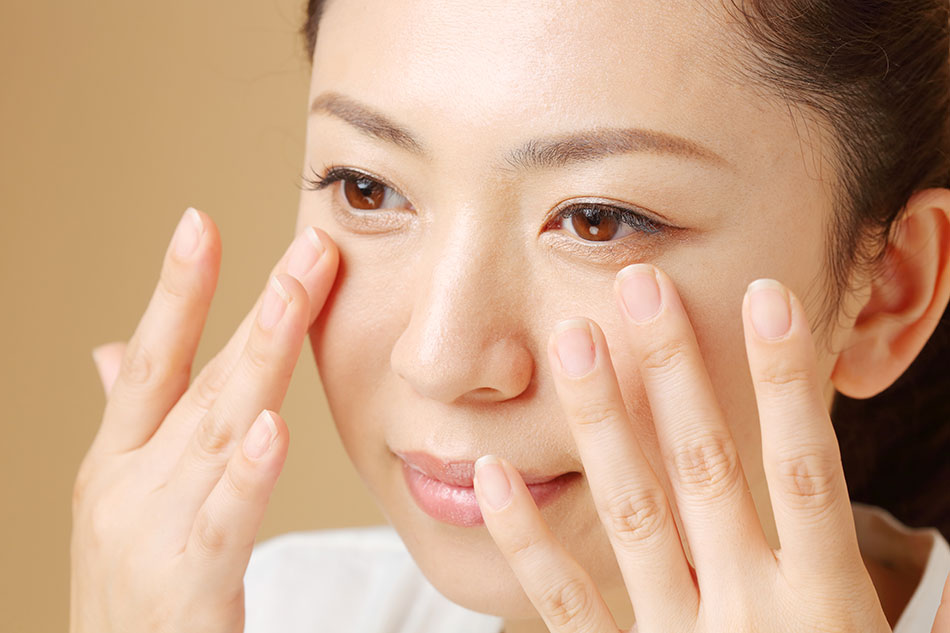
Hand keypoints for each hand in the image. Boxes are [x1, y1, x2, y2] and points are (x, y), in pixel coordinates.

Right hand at [70, 208, 338, 632]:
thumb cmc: (129, 589)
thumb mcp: (120, 500)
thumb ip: (129, 423)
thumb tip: (111, 349)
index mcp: (116, 462)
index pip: (151, 362)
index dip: (175, 291)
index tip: (201, 222)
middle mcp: (127, 487)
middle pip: (203, 383)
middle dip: (258, 309)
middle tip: (309, 246)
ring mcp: (148, 533)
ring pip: (218, 432)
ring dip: (260, 357)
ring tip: (297, 293)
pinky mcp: (183, 587)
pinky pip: (222, 522)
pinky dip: (247, 474)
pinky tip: (273, 427)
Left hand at [473, 264, 893, 631]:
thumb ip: (896, 598)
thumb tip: (915, 551)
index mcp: (828, 609)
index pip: (807, 471)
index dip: (786, 383)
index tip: (767, 297)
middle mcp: (752, 616)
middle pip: (708, 473)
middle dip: (676, 376)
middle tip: (642, 288)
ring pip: (635, 518)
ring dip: (603, 426)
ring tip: (576, 344)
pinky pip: (569, 605)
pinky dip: (528, 542)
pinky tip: (489, 477)